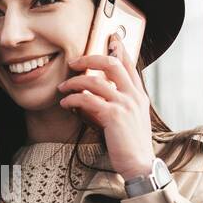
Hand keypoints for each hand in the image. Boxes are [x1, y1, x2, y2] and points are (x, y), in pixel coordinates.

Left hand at [59, 33, 156, 180]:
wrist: (140, 165)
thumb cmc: (131, 144)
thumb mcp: (130, 119)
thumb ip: (119, 103)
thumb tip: (96, 94)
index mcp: (139, 95)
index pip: (129, 65)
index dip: (119, 49)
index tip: (110, 37)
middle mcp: (134, 96)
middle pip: (112, 64)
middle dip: (90, 58)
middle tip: (74, 61)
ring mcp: (125, 105)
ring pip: (96, 81)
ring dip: (75, 81)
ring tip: (63, 87)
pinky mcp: (114, 116)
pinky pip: (88, 100)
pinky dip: (73, 99)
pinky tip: (65, 103)